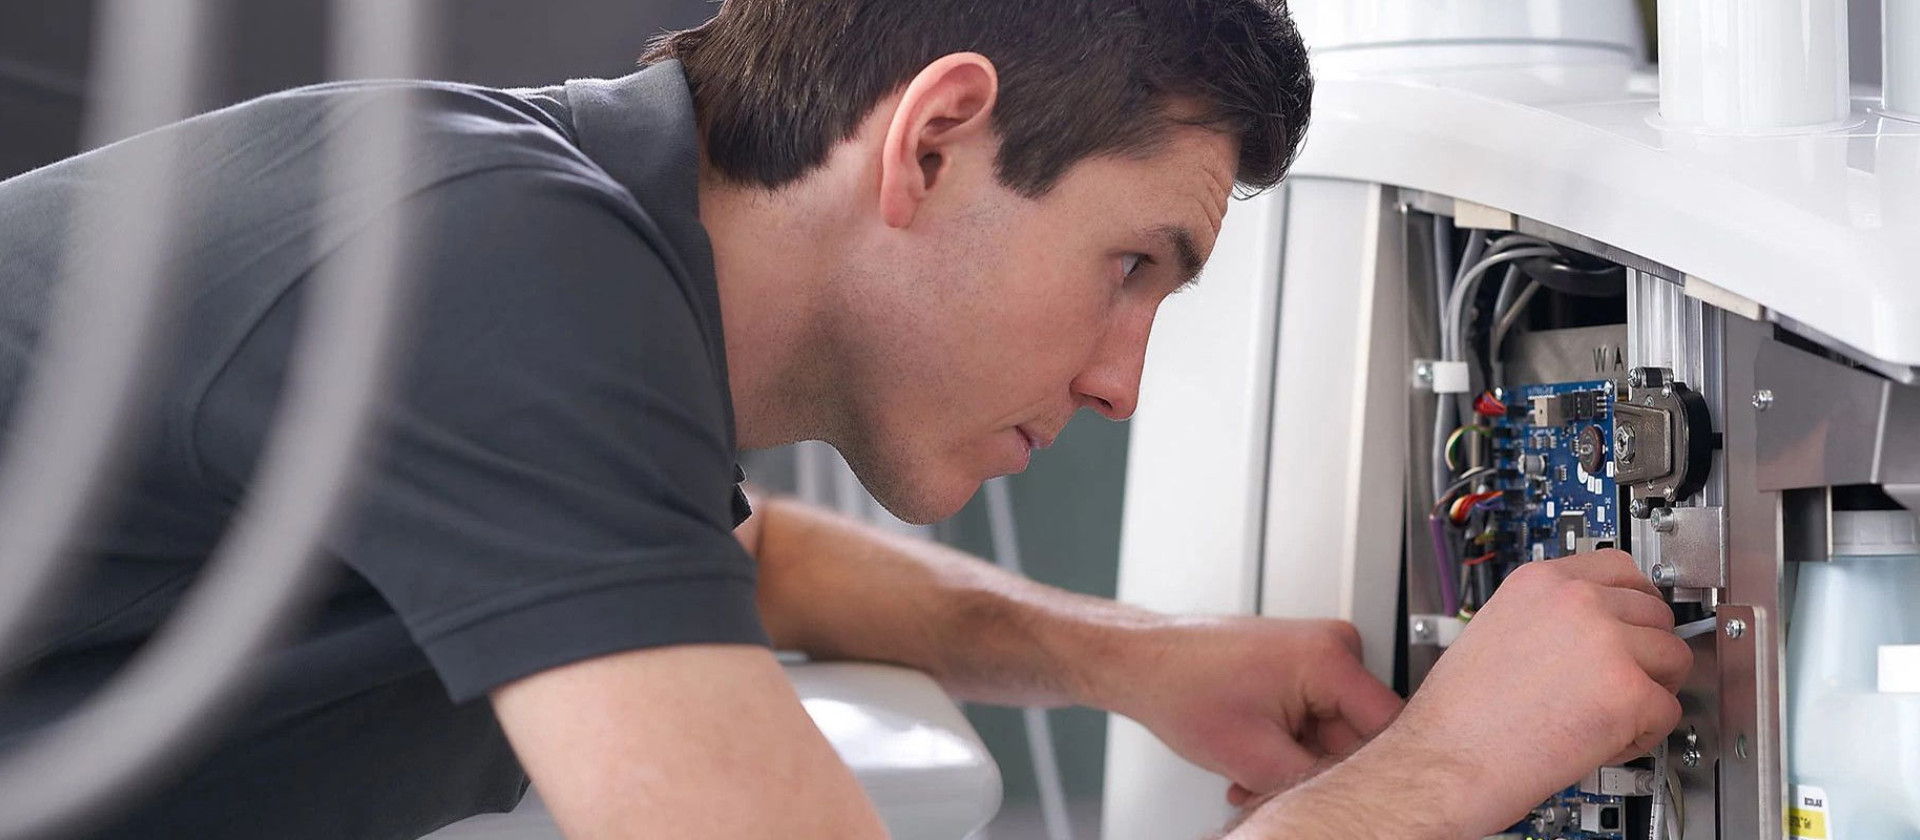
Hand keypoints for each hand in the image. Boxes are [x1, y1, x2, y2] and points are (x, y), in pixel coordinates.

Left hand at [1086, 616, 1402, 802]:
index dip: (1368, 773)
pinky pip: (1316, 720)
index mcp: (1332, 657)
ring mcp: (1318, 654)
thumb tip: (1352, 800)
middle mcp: (1334, 647)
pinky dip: (1288, 747)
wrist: (1144, 663)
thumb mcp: (1256, 757)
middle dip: (1320, 772)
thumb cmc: (1180, 688)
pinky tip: (1254, 762)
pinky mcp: (1303, 667)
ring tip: (1254, 777)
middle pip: (1358, 735)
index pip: (1388, 730)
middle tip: (1279, 791)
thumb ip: (1318, 783)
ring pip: (1333, 734)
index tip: (1349, 797)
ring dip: (1298, 765)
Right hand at [1370, 550, 1691, 835]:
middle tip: (1619, 682)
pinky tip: (1601, 742)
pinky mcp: (1628, 692)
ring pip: (1674, 659)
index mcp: (1541, 581)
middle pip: (1656, 614)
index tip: (1634, 621)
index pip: (1622, 568)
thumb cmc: (1459, 714)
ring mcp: (1607, 643)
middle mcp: (1577, 601)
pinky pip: (1668, 711)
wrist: (1448, 759)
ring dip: (1651, 691)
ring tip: (1606, 715)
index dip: (1634, 602)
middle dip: (1646, 652)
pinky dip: (1642, 736)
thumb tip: (1592, 625)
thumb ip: (1548, 615)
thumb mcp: (1497, 629)